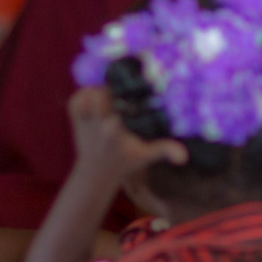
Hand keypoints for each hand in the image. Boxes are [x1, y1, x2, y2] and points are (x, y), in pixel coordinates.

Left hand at [67, 88, 186, 181]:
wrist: (97, 172)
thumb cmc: (126, 160)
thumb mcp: (148, 155)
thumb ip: (165, 150)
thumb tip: (185, 157)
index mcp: (115, 129)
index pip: (119, 105)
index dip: (128, 95)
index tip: (139, 90)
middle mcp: (98, 123)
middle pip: (99, 95)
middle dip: (112, 90)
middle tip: (124, 90)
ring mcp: (85, 120)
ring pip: (87, 94)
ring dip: (98, 90)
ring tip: (112, 91)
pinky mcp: (76, 119)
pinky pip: (76, 99)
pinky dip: (83, 94)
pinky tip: (96, 95)